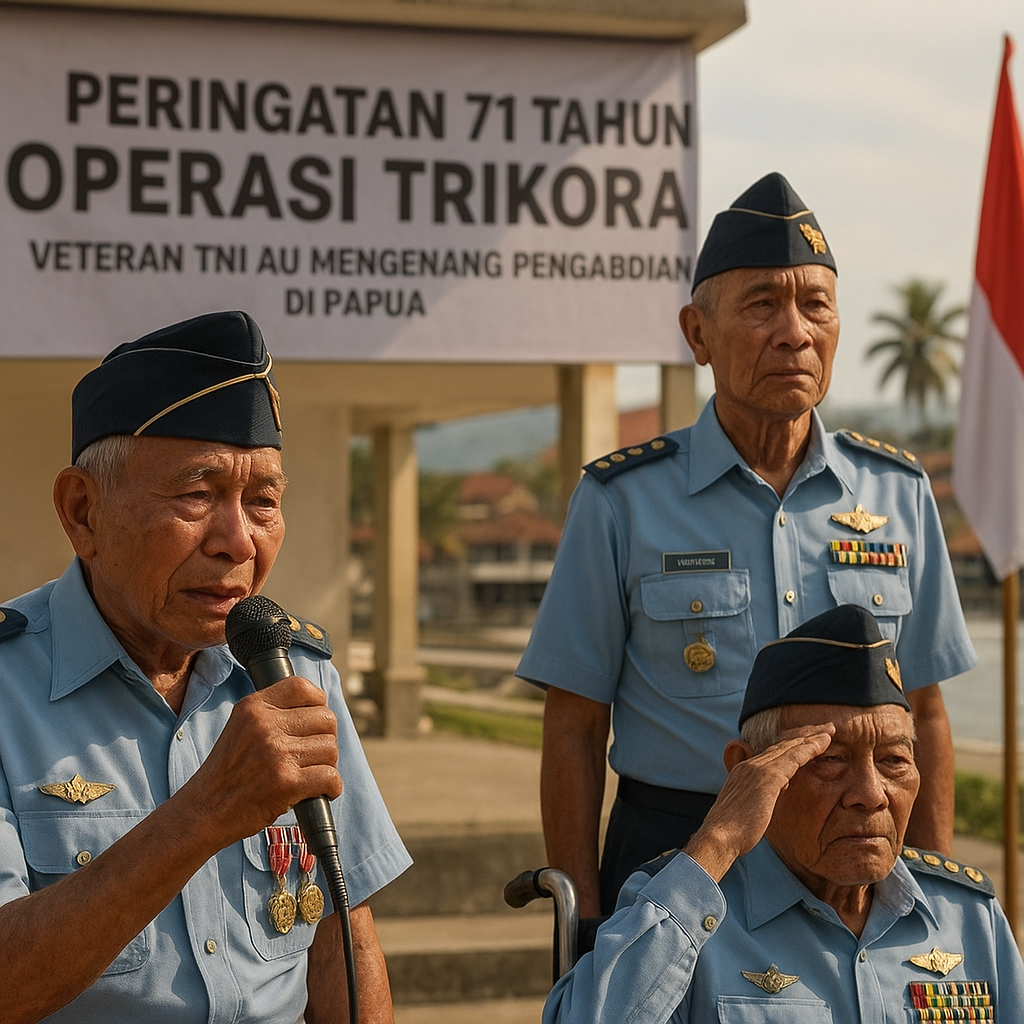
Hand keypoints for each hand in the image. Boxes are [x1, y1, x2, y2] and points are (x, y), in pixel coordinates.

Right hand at [179, 676, 341, 848]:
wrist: (204, 811)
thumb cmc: (228, 772)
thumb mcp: (241, 726)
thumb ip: (274, 713)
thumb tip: (319, 708)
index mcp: (254, 706)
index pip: (302, 687)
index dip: (318, 704)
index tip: (315, 722)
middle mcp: (265, 725)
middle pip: (326, 719)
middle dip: (325, 739)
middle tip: (311, 757)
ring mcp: (276, 753)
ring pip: (331, 748)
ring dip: (327, 765)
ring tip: (308, 775)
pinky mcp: (286, 782)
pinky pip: (331, 777)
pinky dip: (332, 788)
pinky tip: (319, 792)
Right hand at [683, 724, 834, 881]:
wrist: (720, 837)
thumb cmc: (734, 831)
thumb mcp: (750, 807)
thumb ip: (766, 793)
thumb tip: (782, 786)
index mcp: (743, 770)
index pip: (772, 752)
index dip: (792, 744)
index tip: (808, 740)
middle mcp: (749, 765)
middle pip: (782, 744)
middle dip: (804, 735)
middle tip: (824, 728)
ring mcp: (757, 769)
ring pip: (790, 747)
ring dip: (811, 738)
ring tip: (829, 731)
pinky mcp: (768, 778)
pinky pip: (793, 758)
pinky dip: (809, 749)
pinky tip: (823, 743)